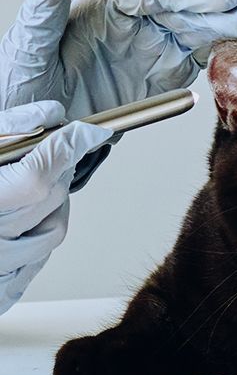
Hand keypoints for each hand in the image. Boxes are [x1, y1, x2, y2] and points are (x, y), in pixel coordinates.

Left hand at [0, 0, 236, 120]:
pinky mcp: (168, 74)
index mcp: (108, 7)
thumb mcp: (28, 47)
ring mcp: (157, 48)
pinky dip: (233, 54)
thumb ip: (44, 4)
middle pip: (192, 9)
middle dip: (232, 9)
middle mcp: (138, 22)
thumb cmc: (23, 91)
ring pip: (207, 31)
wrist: (36, 142)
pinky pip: (206, 61)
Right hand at [0, 102, 111, 313]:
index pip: (44, 170)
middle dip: (60, 166)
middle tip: (53, 148)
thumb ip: (7, 128)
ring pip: (54, 229)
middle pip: (52, 196)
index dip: (74, 145)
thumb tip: (50, 115)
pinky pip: (37, 259)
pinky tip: (22, 217)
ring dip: (54, 201)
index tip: (91, 130)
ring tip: (31, 182)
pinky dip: (39, 233)